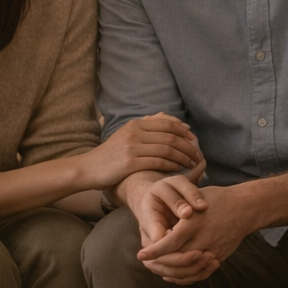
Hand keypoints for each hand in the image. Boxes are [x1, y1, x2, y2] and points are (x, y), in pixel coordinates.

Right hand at [81, 113, 201, 188]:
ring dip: (183, 157)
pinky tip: (178, 170)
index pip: (167, 124)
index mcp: (135, 124)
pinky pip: (158, 162)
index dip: (184, 131)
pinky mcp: (129, 163)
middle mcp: (134, 133)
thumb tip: (167, 117)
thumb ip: (146, 126)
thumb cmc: (111, 154)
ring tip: (192, 164)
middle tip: (198, 155)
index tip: (194, 140)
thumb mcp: (126, 134)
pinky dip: (171, 165)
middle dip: (188, 146)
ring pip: (167, 149)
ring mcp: (132, 147)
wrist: (89, 168)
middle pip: (170, 137)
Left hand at [137, 181, 260, 283]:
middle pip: (176, 260)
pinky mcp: (219, 256)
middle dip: (159, 264)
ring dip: (171, 272)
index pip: (169, 243)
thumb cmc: (218, 199)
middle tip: (147, 262)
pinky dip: (185, 276)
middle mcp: (203, 238)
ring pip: (187, 270)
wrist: (246, 208)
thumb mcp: (195, 199)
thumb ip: (178, 214)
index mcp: (194, 222)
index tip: (141, 255)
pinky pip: (200, 272)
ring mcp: (212, 250)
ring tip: (159, 268)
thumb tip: (158, 229)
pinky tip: (175, 273)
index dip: (154, 251)